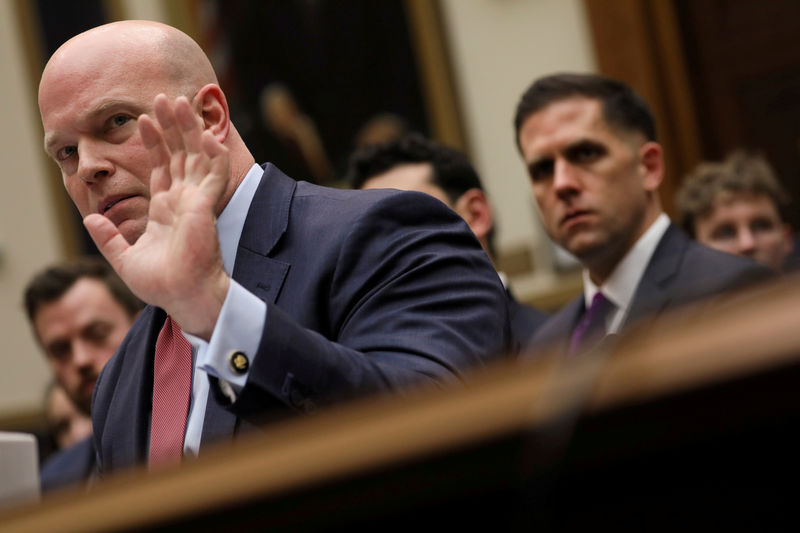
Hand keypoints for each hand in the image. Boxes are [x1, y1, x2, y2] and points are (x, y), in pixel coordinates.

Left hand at [84, 94, 229, 338]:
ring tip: (181, 102)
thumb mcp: (124, 258)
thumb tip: (89, 220)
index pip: (162, 167)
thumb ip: (109, 238)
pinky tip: (208, 134)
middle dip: (173, 126)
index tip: (143, 119)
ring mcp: (196, 202)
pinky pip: (214, 175)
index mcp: (166, 209)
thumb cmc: (159, 283)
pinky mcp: (205, 206)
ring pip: (197, 156)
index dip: (154, 142)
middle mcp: (183, 201)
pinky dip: (214, 155)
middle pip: (180, 154)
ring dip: (190, 129)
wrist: (180, 296)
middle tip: (165, 98)